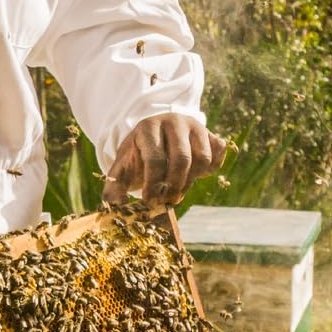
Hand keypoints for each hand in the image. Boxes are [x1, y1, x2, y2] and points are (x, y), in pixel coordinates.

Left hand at [102, 113, 226, 207]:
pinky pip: (217, 156)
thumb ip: (114, 188)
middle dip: (174, 186)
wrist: (156, 137)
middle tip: (167, 201)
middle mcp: (174, 122)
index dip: (153, 184)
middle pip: (182, 159)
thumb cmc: (138, 155)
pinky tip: (193, 174)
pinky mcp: (211, 134)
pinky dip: (209, 170)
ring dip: (190, 181)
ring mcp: (195, 126)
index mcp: (148, 127)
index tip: (150, 201)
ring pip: (202, 159)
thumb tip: (114, 209)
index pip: (155, 158)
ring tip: (177, 188)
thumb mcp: (122, 167)